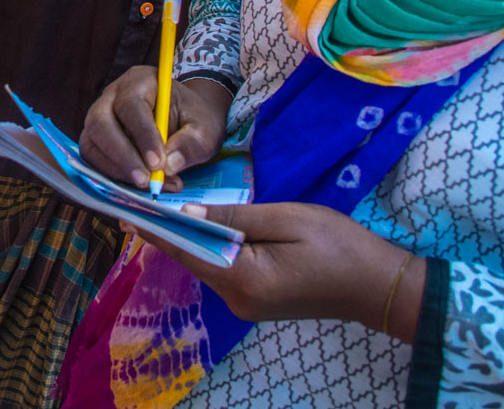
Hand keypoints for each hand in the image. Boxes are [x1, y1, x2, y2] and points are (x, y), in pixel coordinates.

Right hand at [80, 67, 230, 191]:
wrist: (186, 120)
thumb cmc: (194, 119)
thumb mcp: (206, 129)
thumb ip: (191, 144)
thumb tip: (170, 165)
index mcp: (141, 81)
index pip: (131, 105)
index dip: (142, 135)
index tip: (159, 164)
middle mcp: (112, 95)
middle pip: (100, 122)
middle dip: (121, 156)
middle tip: (146, 181)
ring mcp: (100, 116)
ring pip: (91, 143)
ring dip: (115, 170)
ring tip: (147, 186)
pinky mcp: (96, 138)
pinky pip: (93, 158)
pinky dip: (112, 176)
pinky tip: (138, 186)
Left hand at [157, 202, 425, 342]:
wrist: (379, 286)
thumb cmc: (338, 246)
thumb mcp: (285, 219)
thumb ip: (234, 217)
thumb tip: (187, 213)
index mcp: (242, 278)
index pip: (184, 249)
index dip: (154, 227)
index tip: (124, 208)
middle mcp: (237, 298)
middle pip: (192, 258)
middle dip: (169, 228)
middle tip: (141, 198)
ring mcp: (247, 304)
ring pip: (207, 263)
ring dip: (192, 237)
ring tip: (165, 206)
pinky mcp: (257, 301)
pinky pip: (224, 269)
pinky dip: (212, 247)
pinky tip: (204, 226)